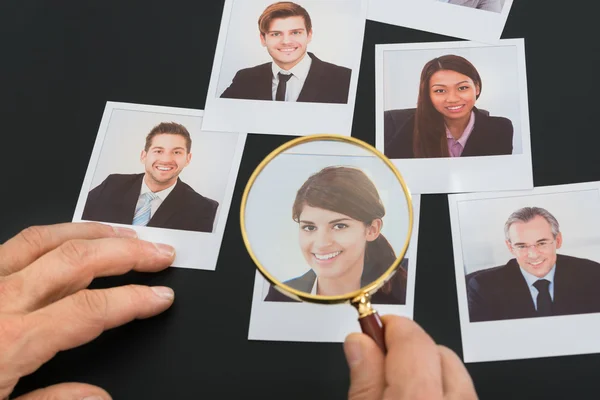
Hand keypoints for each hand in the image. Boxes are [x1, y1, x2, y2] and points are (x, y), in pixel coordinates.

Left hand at [0, 222, 175, 399]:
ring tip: (128, 235)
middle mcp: (2, 300)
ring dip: (96, 233)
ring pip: (49, 239)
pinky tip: (75, 236)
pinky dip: (57, 232)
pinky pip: (23, 240)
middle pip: (78, 261)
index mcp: (11, 340)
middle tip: (160, 253)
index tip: (161, 296)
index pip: (90, 309)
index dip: (134, 299)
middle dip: (128, 253)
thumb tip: (99, 397)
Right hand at [344, 315, 477, 399]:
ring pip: (458, 379)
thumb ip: (363, 383)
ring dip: (430, 377)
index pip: (412, 340)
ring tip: (399, 393)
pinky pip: (464, 397)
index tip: (370, 329)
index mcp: (420, 399)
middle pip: (440, 354)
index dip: (388, 327)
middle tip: (379, 367)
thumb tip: (359, 342)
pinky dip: (444, 397)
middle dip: (411, 353)